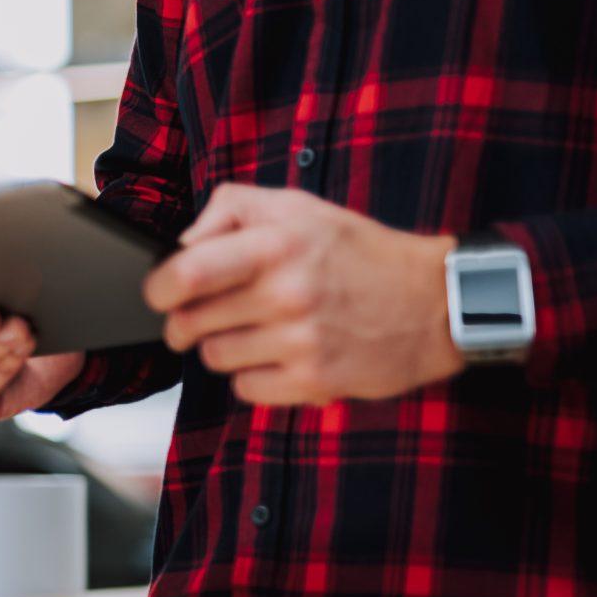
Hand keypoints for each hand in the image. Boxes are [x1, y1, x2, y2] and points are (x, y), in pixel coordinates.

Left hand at [146, 185, 459, 406]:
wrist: (437, 302)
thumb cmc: (359, 253)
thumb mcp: (298, 207)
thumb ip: (231, 209)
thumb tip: (181, 243)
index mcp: (277, 243)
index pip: (185, 274)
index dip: (158, 288)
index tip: (161, 293)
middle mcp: (288, 293)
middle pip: (190, 322)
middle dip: (188, 320)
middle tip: (207, 314)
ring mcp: (302, 341)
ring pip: (214, 358)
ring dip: (224, 347)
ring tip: (257, 331)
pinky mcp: (315, 381)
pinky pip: (246, 389)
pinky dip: (254, 376)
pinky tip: (280, 356)